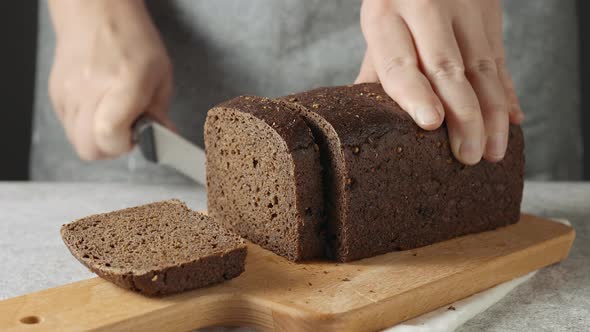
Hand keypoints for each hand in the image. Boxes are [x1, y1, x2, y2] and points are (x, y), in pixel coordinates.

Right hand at [48, 0, 172, 159]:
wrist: (96, 13)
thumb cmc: (131, 38)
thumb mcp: (160, 74)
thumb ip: (160, 111)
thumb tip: (165, 138)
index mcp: (123, 84)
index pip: (110, 135)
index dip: (125, 145)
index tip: (137, 137)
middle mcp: (91, 90)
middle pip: (89, 148)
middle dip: (111, 149)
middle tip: (126, 133)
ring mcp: (69, 94)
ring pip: (76, 141)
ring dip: (96, 139)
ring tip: (113, 118)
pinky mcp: (56, 95)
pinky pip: (68, 127)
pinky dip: (84, 127)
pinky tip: (99, 108)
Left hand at [356, 0, 523, 164]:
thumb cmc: (396, 6)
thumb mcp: (380, 29)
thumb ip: (377, 72)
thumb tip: (367, 126)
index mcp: (384, 14)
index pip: (398, 61)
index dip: (415, 94)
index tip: (431, 123)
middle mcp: (424, 7)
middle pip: (446, 66)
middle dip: (463, 116)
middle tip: (468, 155)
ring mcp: (462, 7)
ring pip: (482, 65)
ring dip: (492, 113)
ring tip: (492, 151)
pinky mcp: (489, 11)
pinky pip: (500, 58)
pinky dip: (506, 93)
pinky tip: (512, 121)